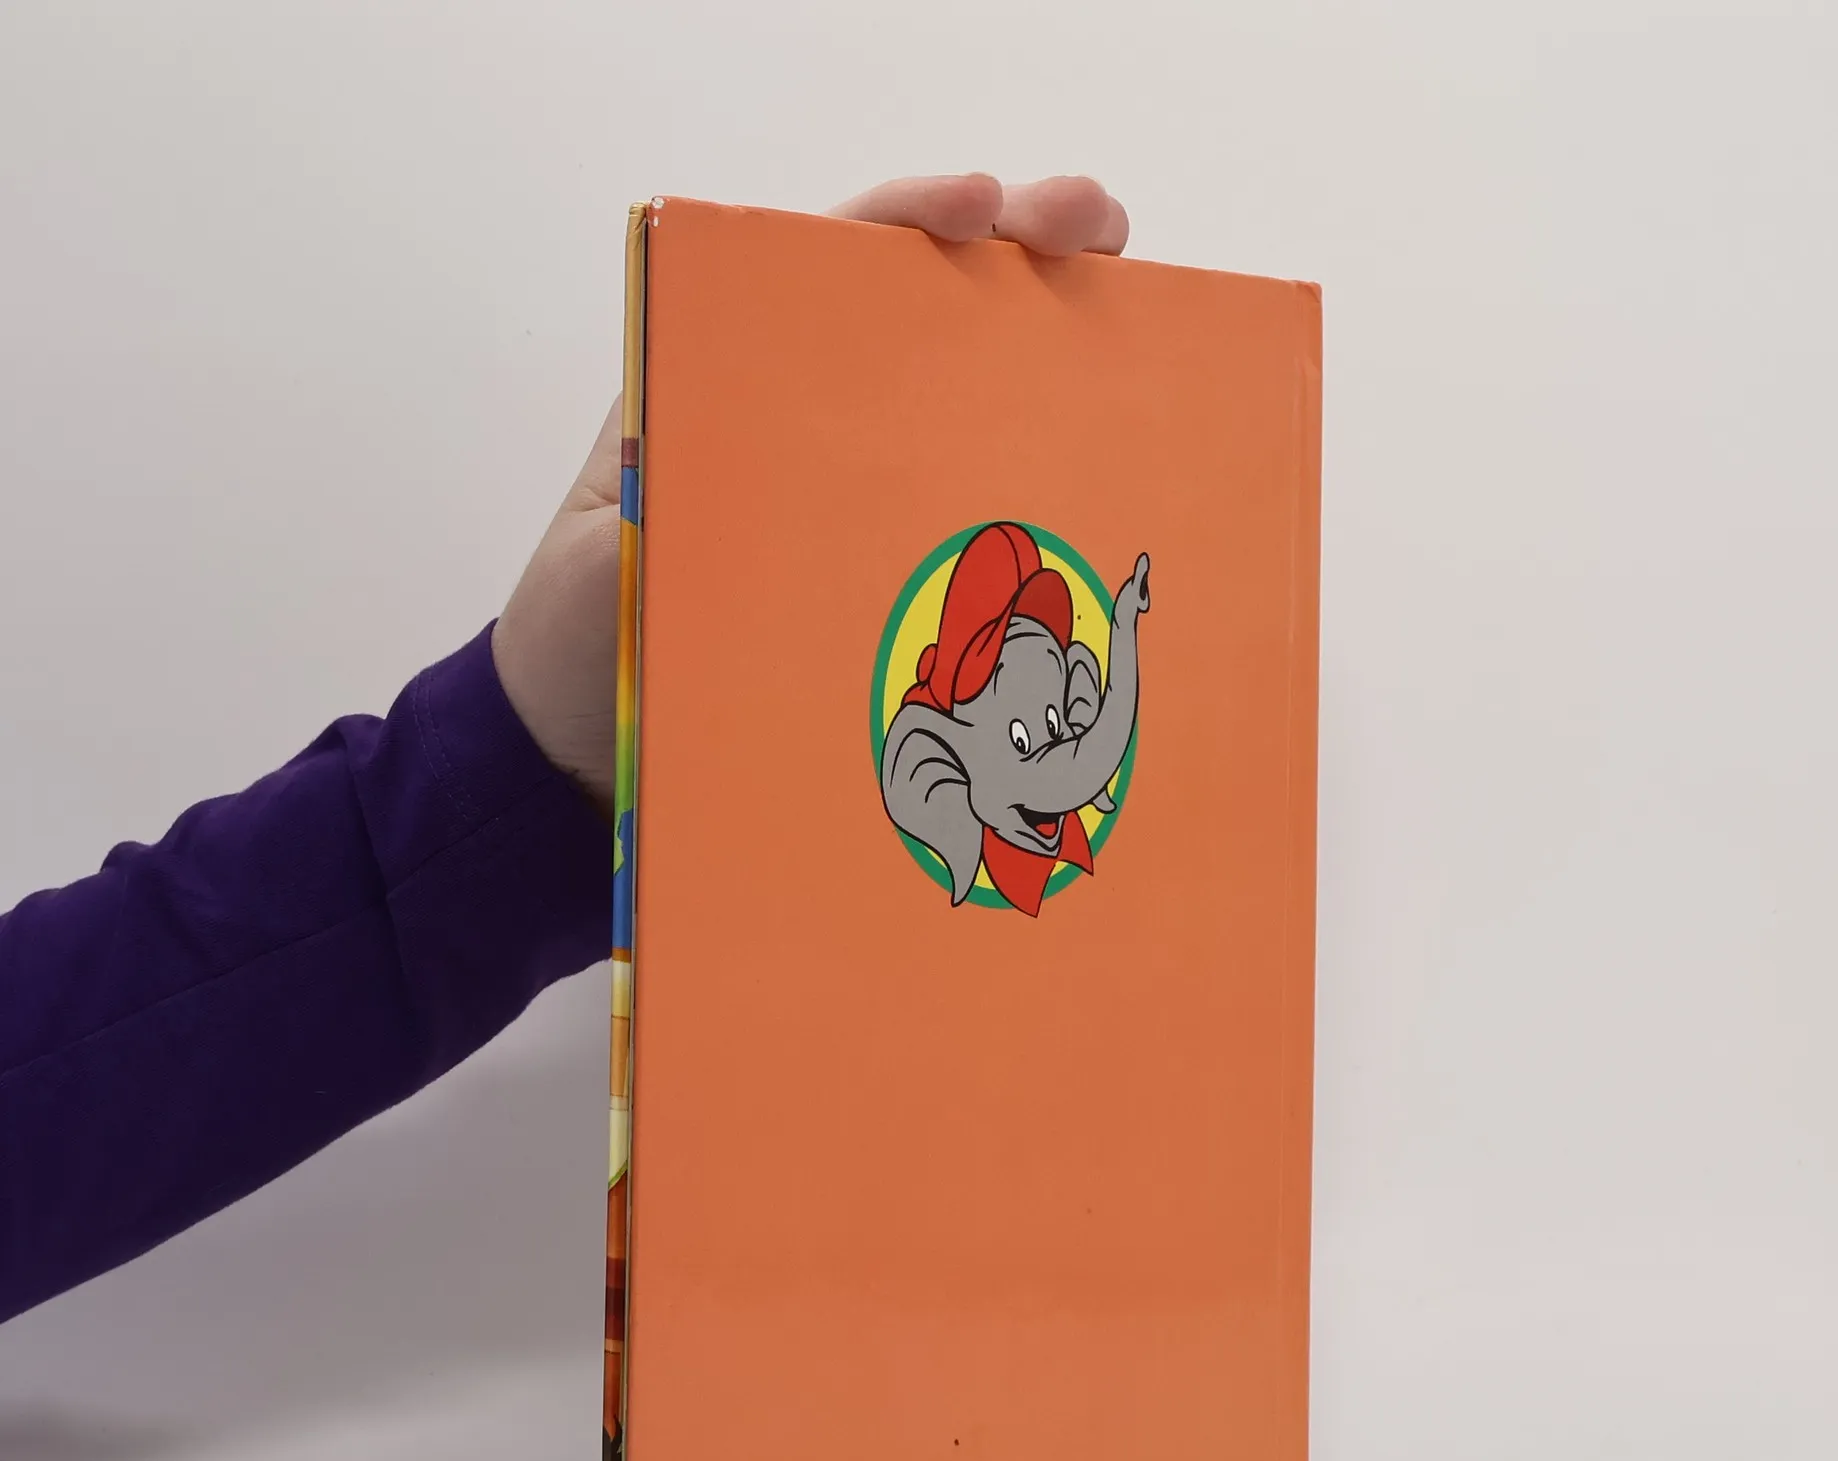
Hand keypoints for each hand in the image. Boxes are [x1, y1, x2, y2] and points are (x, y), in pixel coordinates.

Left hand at [491, 175, 1130, 811]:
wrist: (577, 753)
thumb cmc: (578, 644)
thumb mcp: (611, 553)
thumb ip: (673, 501)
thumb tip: (778, 470)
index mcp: (726, 386)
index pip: (828, 263)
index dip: (913, 217)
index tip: (986, 208)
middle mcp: (800, 426)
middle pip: (921, 310)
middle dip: (1019, 253)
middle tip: (1101, 230)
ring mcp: (847, 502)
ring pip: (961, 407)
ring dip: (1047, 362)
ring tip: (1139, 331)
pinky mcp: (877, 580)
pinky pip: (963, 522)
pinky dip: (1030, 496)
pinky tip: (1096, 485)